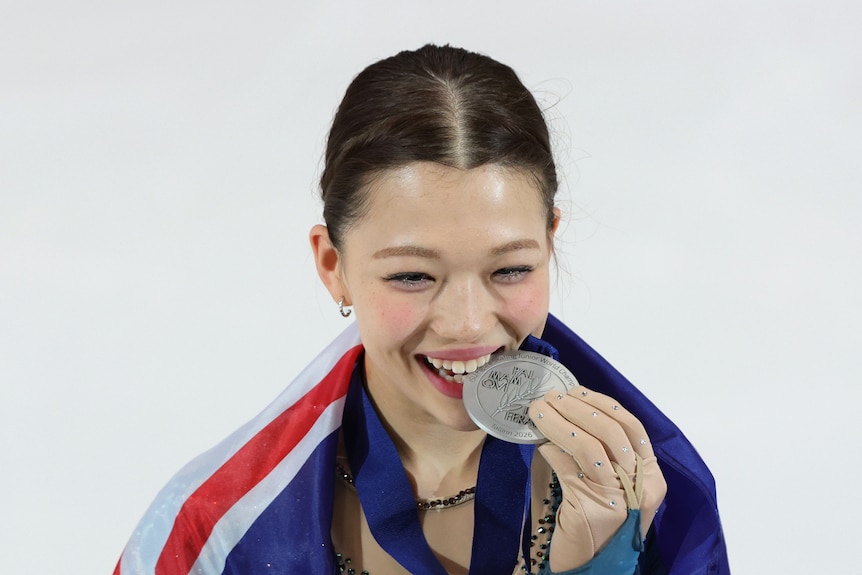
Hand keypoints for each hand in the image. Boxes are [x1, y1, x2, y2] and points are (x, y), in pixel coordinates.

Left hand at [528, 387, 666, 570]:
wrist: (590, 571)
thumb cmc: (599, 528)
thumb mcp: (609, 488)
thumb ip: (600, 456)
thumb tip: (565, 413)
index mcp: (652, 476)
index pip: (631, 426)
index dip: (602, 403)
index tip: (576, 391)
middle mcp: (643, 486)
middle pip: (610, 430)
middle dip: (576, 407)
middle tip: (550, 398)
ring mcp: (620, 498)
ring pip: (589, 444)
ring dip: (558, 422)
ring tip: (538, 411)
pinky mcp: (594, 509)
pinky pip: (569, 467)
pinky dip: (552, 451)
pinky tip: (540, 445)